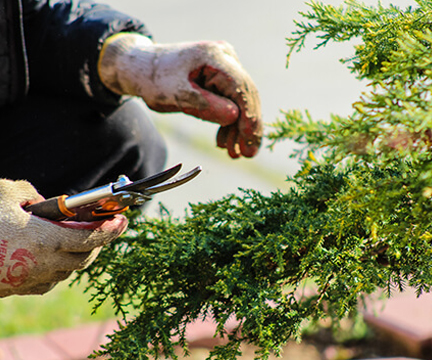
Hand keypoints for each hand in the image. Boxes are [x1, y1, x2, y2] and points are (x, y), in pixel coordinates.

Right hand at [0, 179, 127, 296]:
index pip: (92, 238)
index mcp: (46, 240)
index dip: (111, 230)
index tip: (124, 220)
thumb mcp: (7, 194)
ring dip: (80, 255)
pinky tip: (55, 256)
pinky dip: (60, 268)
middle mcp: (44, 264)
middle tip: (105, 227)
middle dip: (99, 242)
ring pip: (70, 271)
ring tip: (82, 239)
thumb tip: (47, 202)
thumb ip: (33, 194)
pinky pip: (50, 280)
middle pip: (86, 258)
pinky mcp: (18, 289)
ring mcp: (31, 280)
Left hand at [98, 33, 261, 157]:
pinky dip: (228, 122)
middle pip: (245, 95)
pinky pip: (231, 101)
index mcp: (214, 56)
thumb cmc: (154, 79)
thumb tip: (235, 117)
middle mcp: (225, 58)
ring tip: (234, 153)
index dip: (249, 116)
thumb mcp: (176, 95)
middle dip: (247, 127)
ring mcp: (225, 66)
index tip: (250, 141)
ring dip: (238, 128)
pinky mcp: (220, 77)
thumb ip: (205, 105)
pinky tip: (225, 141)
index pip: (241, 87)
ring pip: (240, 101)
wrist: (141, 69)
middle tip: (247, 154)